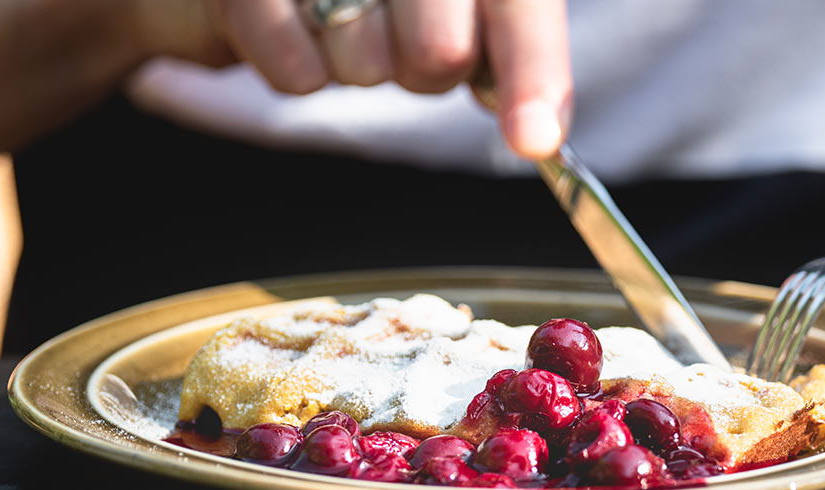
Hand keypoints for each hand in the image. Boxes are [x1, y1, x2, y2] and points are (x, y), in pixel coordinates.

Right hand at [136, 0, 571, 158]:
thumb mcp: (447, 2)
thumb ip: (505, 50)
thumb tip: (535, 128)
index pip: (518, 6)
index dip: (532, 73)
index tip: (535, 140)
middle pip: (440, 52)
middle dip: (424, 68)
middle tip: (398, 33)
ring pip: (367, 65)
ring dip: (356, 65)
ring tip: (334, 15)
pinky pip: (298, 75)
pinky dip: (296, 69)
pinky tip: (290, 25)